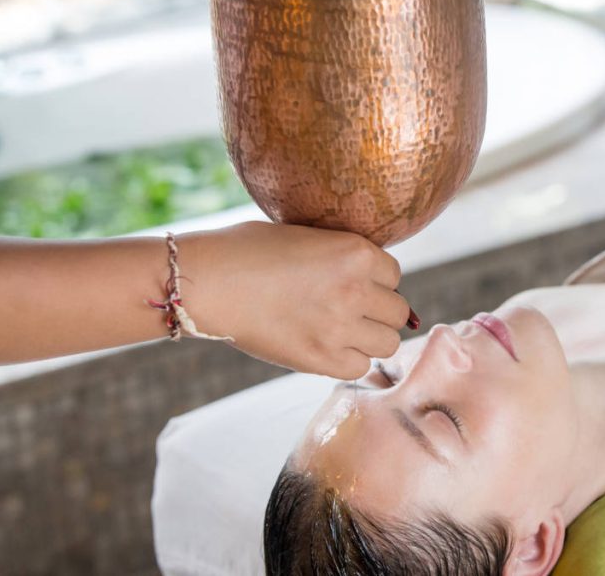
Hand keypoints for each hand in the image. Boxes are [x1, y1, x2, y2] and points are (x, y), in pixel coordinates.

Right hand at [177, 221, 410, 378]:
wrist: (206, 282)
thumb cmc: (246, 251)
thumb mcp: (306, 237)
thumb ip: (341, 255)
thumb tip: (368, 276)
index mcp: (355, 253)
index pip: (394, 275)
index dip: (376, 281)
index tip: (356, 284)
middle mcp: (356, 290)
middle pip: (398, 312)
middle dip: (379, 311)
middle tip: (352, 310)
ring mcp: (340, 328)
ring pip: (388, 343)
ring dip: (371, 338)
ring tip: (345, 332)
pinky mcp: (320, 359)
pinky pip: (359, 367)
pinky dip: (348, 360)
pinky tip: (327, 348)